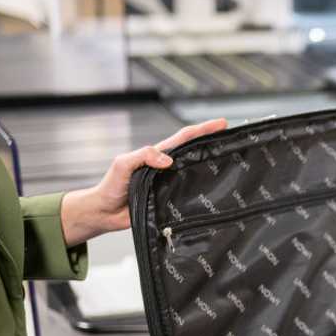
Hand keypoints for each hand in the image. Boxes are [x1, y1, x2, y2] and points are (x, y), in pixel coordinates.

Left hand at [59, 118, 227, 245]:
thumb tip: (168, 159)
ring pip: (194, 171)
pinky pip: (190, 193)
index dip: (202, 129)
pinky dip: (203, 189)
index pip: (183, 138)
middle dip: (212, 141)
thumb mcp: (123, 164)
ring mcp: (169, 184)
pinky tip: (215, 190)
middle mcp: (166, 168)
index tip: (221, 123)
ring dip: (210, 164)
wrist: (104, 212)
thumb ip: (142, 156)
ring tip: (229, 159)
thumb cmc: (110, 186)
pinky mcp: (170, 201)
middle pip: (193, 151)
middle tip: (231, 137)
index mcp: (157, 155)